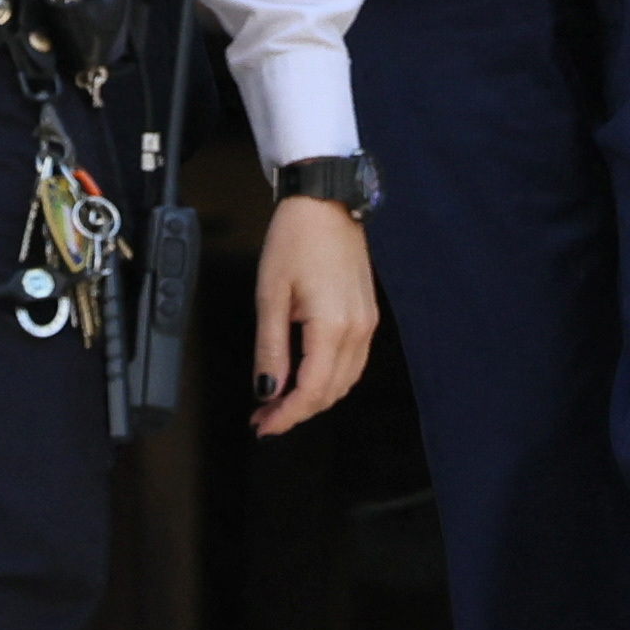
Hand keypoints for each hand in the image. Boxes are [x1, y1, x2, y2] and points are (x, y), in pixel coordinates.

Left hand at [245, 195, 381, 435]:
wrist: (325, 202)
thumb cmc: (296, 239)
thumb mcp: (271, 296)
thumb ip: (271, 350)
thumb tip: (266, 390)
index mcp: (333, 326)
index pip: (312, 390)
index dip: (286, 416)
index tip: (263, 426)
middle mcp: (358, 329)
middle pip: (331, 392)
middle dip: (297, 411)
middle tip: (264, 418)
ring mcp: (367, 323)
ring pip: (345, 381)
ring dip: (314, 398)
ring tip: (279, 401)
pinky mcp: (367, 315)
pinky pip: (352, 362)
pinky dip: (329, 379)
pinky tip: (305, 378)